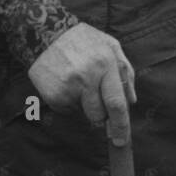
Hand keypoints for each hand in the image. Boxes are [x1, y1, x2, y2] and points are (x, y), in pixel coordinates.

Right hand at [27, 22, 136, 144]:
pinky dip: (69, 101)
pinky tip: (65, 81)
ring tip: (78, 81)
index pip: (117, 103)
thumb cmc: (82, 40)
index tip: (122, 141)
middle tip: (96, 100)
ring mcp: (69, 87)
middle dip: (102, 116)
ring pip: (84, 113)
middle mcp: (87, 77)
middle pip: (100, 115)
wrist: (44, 34)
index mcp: (105, 63)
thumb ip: (125, 71)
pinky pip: (68, 109)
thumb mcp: (109, 45)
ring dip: (85, 105)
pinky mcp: (53, 95)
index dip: (121, 125)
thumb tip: (132, 101)